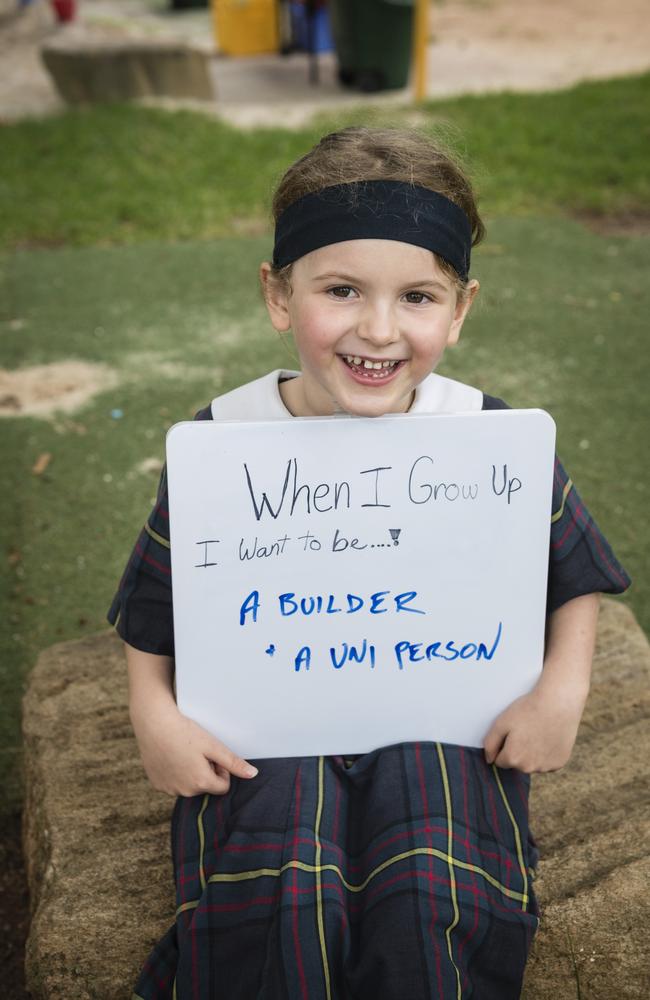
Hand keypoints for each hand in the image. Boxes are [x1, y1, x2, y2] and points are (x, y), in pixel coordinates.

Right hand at [131, 696, 257, 796]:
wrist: (154, 723)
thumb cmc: (185, 732)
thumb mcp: (213, 745)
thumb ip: (233, 763)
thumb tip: (253, 775)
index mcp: (201, 783)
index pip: (222, 787)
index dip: (222, 770)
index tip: (213, 755)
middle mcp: (184, 792)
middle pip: (205, 787)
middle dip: (206, 772)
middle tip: (197, 751)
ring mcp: (168, 789)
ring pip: (188, 786)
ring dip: (191, 773)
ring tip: (184, 752)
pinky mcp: (157, 784)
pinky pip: (173, 784)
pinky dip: (175, 773)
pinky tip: (172, 756)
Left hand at [483, 674, 587, 773]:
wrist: (558, 703)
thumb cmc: (528, 710)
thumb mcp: (501, 722)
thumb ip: (490, 743)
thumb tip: (489, 760)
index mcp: (513, 758)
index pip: (500, 761)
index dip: (504, 746)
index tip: (512, 733)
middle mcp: (529, 768)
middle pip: (517, 764)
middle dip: (518, 751)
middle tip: (526, 731)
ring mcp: (545, 767)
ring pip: (532, 764)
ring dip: (532, 754)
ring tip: (538, 733)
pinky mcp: (559, 764)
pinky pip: (546, 763)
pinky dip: (546, 754)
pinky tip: (549, 738)